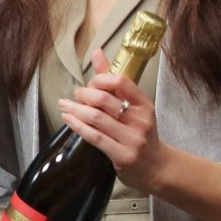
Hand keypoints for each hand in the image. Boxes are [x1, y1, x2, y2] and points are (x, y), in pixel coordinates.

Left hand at [57, 49, 165, 192]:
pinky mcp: (122, 155)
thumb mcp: (134, 107)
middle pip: (105, 99)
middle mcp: (140, 120)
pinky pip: (94, 137)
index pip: (121, 81)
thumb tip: (97, 53)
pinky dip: (77, 126)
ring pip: (96, 118)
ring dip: (75, 109)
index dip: (100, 78)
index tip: (90, 83)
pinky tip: (68, 119)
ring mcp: (132, 138)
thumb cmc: (140, 133)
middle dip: (84, 94)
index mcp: (145, 104)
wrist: (156, 167)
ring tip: (64, 104)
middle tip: (75, 94)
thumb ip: (114, 82)